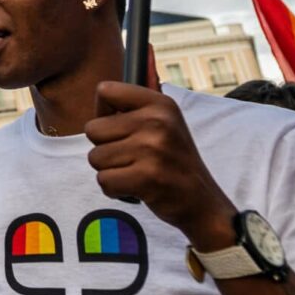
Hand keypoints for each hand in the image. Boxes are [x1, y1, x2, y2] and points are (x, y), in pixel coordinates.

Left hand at [86, 82, 237, 247]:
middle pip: (92, 129)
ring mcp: (153, 149)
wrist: (202, 203)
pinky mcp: (148, 177)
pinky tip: (135, 188)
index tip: (121, 129)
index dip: (103, 114)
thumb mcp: (162, 124)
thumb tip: (96, 111)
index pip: (105, 91)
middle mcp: (157, 121)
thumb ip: (129, 111)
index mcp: (160, 104)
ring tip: (136, 172)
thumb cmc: (171, 162)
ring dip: (109, 170)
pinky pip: (104, 180)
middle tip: (132, 158)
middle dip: (105, 148)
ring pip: (95, 157)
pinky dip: (114, 190)